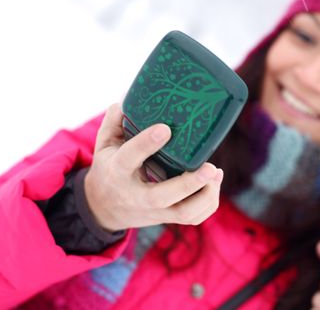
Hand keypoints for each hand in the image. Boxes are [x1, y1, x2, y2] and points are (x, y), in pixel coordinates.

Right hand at [84, 103, 223, 231]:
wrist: (104, 208)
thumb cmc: (109, 169)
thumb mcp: (103, 146)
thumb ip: (113, 124)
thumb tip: (124, 102)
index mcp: (117, 172)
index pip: (129, 158)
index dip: (146, 144)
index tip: (165, 128)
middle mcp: (136, 196)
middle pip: (162, 196)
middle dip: (189, 184)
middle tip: (210, 167)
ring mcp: (154, 211)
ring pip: (183, 213)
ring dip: (205, 195)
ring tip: (216, 172)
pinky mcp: (167, 218)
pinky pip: (192, 219)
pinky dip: (208, 204)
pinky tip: (215, 182)